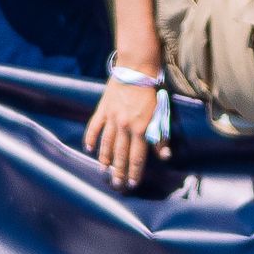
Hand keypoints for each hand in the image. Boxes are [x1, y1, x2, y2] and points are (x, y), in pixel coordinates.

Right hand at [82, 74, 170, 191]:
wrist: (137, 68)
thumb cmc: (152, 91)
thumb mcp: (161, 113)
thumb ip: (161, 135)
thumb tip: (164, 155)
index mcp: (141, 128)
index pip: (137, 156)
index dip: (134, 172)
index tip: (132, 184)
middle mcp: (125, 126)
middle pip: (121, 154)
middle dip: (119, 171)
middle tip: (116, 184)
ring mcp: (112, 118)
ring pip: (106, 143)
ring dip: (105, 159)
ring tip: (103, 171)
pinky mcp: (103, 108)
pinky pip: (94, 126)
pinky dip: (91, 137)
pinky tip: (89, 148)